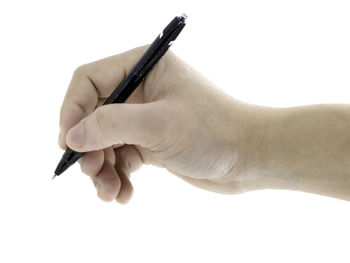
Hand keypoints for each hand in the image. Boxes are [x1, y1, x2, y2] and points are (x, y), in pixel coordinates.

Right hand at [59, 46, 252, 202]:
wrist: (248, 157)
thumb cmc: (213, 131)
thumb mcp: (158, 124)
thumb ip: (111, 125)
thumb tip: (72, 136)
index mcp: (142, 68)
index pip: (89, 82)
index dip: (72, 111)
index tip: (68, 143)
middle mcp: (140, 90)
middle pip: (93, 116)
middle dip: (89, 148)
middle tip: (91, 173)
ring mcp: (144, 118)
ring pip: (104, 142)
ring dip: (102, 170)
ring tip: (110, 193)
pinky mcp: (149, 142)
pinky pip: (121, 159)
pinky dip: (118, 177)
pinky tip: (124, 195)